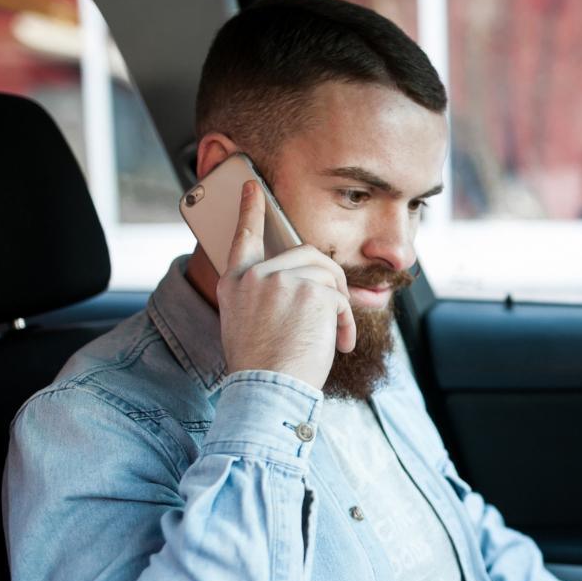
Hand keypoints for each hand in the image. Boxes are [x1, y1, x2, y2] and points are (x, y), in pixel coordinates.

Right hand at [216, 180, 355, 389]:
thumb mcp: (249, 325)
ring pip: (328, 275)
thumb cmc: (264, 369)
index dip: (250, 211)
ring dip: (339, 307)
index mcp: (235, 284)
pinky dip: (346, 322)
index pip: (242, 238)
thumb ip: (265, 297)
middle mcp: (254, 276)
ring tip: (334, 337)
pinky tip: (340, 344)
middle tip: (335, 311)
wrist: (268, 392)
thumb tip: (301, 283)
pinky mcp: (310, 290)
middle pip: (306, 255)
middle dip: (329, 280)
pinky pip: (341, 297)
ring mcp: (282, 280)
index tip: (252, 188)